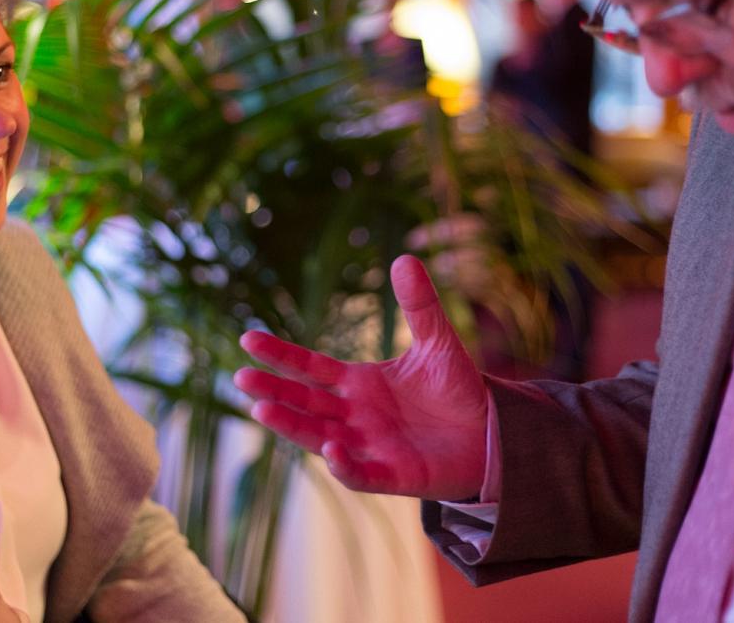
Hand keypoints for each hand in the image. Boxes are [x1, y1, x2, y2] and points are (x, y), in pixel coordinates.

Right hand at [235, 255, 489, 500]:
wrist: (492, 434)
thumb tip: (406, 257)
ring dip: (292, 426)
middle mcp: (355, 417)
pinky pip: (361, 473)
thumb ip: (419, 305)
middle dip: (273, 391)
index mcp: (358, 385)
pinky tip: (331, 447)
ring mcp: (370, 447)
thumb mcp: (438, 341)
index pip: (311, 369)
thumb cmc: (456, 390)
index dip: (280, 356)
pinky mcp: (394, 475)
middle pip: (305, 404)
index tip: (248, 339)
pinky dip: (345, 465)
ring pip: (319, 438)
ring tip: (261, 409)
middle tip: (241, 377)